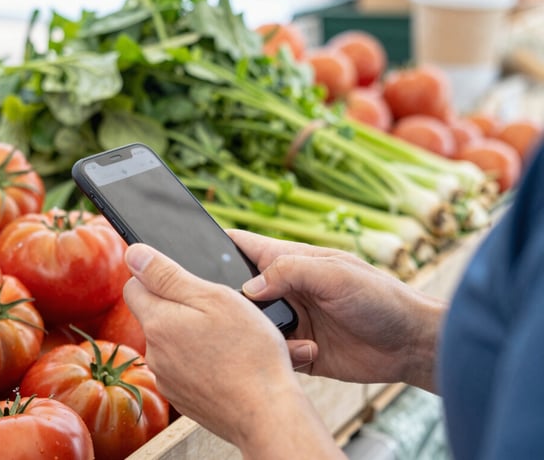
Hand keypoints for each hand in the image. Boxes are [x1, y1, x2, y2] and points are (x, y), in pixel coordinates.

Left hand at [123, 243, 343, 458]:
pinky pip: (185, 369)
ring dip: (193, 335)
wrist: (266, 413)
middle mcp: (153, 353)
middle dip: (180, 307)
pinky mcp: (182, 398)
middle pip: (155, 315)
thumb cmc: (248, 352)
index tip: (183, 279)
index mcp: (158, 322)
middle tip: (219, 310)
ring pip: (172, 343)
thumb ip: (168, 275)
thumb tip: (133, 254)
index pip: (134, 286)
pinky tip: (228, 363)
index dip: (156, 276)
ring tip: (230, 340)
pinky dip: (201, 362)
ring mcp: (167, 379)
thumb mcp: (214, 298)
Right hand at [232, 229, 443, 390]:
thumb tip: (248, 288)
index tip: (189, 252)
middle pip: (238, 289)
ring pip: (251, 324)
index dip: (216, 244)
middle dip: (226, 299)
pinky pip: (272, 352)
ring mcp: (291, 319)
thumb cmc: (381, 299)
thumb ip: (290, 272)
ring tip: (258, 335)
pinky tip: (295, 354)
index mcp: (291, 262)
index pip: (243, 246)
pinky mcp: (299, 349)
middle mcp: (286, 289)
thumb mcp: (335, 275)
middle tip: (219, 310)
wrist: (410, 345)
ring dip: (251, 331)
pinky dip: (274, 355)